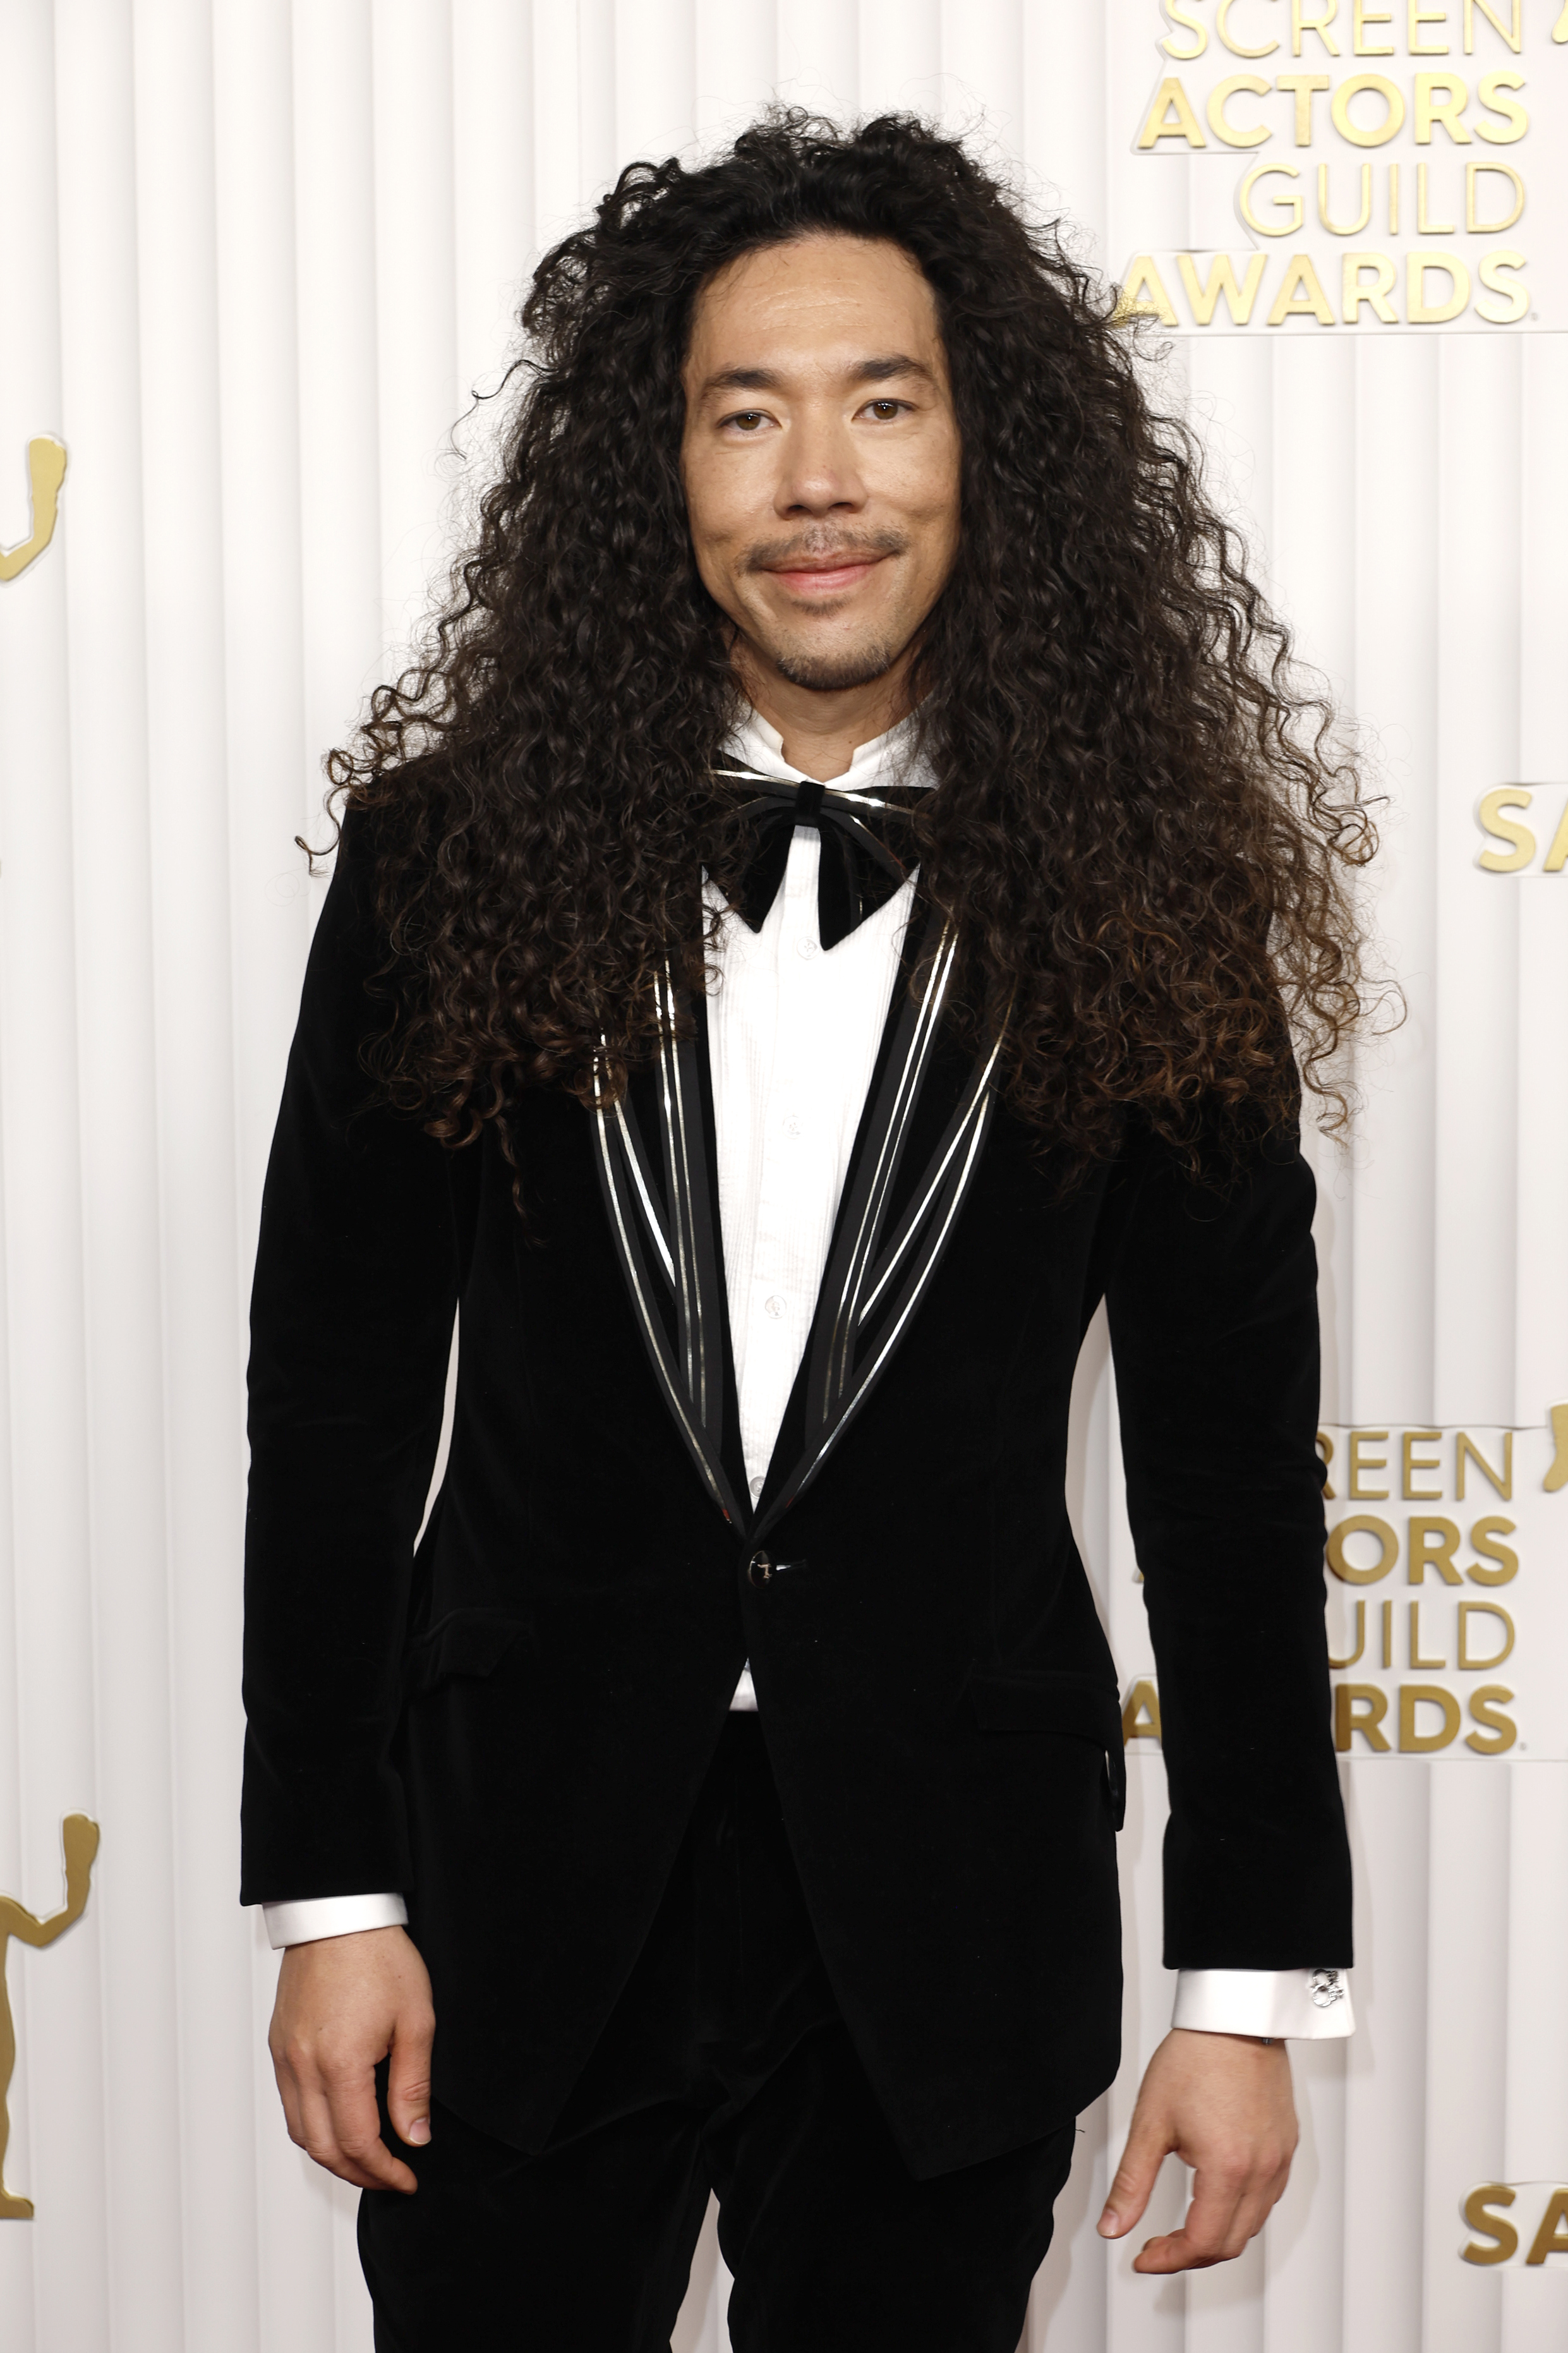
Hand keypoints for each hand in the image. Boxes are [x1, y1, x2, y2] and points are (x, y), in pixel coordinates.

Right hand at [268, 1924, 434, 2193]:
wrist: (339, 1914)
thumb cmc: (379, 1956)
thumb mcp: (415, 2021)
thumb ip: (413, 2086)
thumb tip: (415, 2137)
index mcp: (339, 2063)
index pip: (358, 2143)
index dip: (384, 2171)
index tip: (407, 2178)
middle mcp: (302, 2066)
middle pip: (322, 2148)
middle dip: (358, 2173)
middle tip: (390, 2177)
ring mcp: (285, 2056)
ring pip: (299, 2131)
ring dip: (332, 2155)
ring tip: (367, 2158)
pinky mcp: (278, 2044)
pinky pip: (289, 2104)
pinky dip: (312, 2126)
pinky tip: (339, 2122)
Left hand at [1098, 2029, 1296, 2271]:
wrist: (1234, 2016)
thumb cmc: (1196, 2057)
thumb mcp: (1151, 2122)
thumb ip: (1131, 2182)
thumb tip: (1113, 2226)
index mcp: (1227, 2169)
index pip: (1203, 2243)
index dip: (1169, 2259)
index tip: (1145, 2256)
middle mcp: (1262, 2171)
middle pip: (1231, 2243)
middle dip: (1191, 2254)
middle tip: (1159, 2245)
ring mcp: (1279, 2159)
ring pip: (1253, 2224)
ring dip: (1218, 2235)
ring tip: (1184, 2225)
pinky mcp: (1288, 2145)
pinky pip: (1268, 2197)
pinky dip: (1241, 2210)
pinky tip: (1216, 2195)